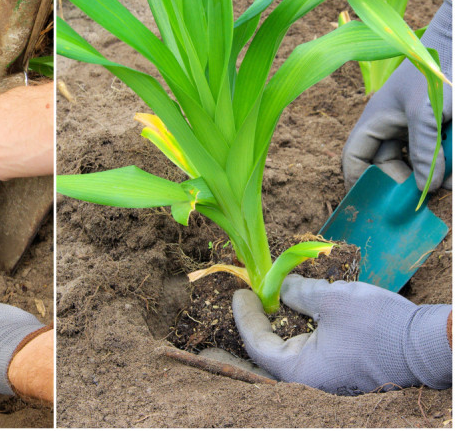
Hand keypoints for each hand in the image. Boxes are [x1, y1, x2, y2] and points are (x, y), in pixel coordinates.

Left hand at [233, 275, 451, 394]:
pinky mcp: (340, 370)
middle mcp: (310, 380)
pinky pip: (308, 351)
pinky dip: (297, 332)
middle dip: (255, 326)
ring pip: (288, 352)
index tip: (241, 291)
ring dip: (276, 328)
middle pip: (268, 353)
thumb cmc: (379, 324)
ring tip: (268, 301)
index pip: (257, 344)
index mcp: (301, 371)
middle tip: (246, 303)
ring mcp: (326, 377)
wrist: (427, 344)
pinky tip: (295, 312)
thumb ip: (297, 292)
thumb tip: (279, 287)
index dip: (245, 317)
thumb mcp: (332, 299)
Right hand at [342, 0, 451, 191]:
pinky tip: (452, 167)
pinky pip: (434, 149)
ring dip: (430, 171)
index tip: (374, 205)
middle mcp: (391, 124)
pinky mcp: (436, 123)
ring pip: (415, 158)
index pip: (355, 157)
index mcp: (375, 119)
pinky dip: (442, 159)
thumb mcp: (429, 114)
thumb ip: (425, 152)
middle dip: (405, 180)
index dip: (359, 182)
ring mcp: (414, 123)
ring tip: (447, 180)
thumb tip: (424, 189)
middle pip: (388, 163)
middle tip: (424, 195)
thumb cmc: (438, 69)